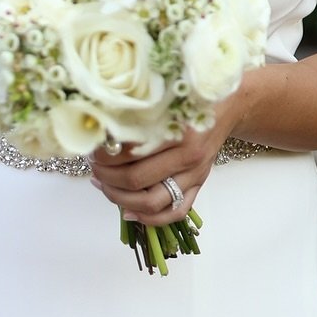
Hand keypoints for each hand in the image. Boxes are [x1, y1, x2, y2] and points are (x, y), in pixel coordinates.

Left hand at [89, 94, 241, 226]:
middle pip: (135, 179)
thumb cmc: (189, 97)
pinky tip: (128, 212)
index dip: (102, 155)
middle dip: (106, 177)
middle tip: (93, 167)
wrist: (227, 105)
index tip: (90, 149)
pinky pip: (175, 213)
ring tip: (103, 186)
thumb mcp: (162, 99)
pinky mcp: (199, 185)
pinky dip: (149, 219)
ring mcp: (195, 174)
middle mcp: (187, 155)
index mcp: (175, 129)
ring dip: (120, 198)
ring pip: (151, 201)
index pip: (128, 152)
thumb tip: (98, 133)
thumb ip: (136, 116)